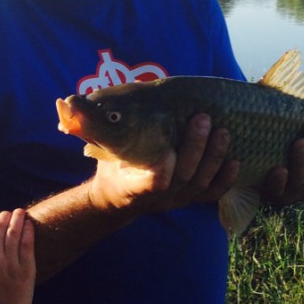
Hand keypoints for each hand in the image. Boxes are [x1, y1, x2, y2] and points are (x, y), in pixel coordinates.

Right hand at [88, 113, 239, 215]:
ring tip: (221, 131)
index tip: (167, 156)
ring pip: (201, 183)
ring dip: (214, 157)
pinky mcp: (191, 198)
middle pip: (183, 177)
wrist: (118, 196)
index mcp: (132, 185)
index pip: (147, 184)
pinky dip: (227, 180)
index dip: (159, 175)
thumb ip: (90, 129)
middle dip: (195, 148)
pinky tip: (236, 160)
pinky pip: (213, 194)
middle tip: (202, 119)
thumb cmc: (111, 165)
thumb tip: (67, 104)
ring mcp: (178, 199)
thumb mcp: (98, 149)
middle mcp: (159, 197)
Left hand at [260, 120, 303, 205]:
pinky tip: (280, 169)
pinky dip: (280, 181)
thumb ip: (300, 128)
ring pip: (303, 180)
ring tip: (300, 142)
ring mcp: (293, 194)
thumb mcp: (290, 140)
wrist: (251, 174)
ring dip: (303, 161)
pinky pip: (279, 192)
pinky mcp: (275, 198)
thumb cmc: (276, 151)